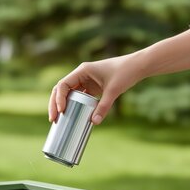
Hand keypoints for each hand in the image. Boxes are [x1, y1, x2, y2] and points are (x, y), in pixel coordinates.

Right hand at [48, 27, 189, 124]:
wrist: (137, 67)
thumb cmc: (125, 73)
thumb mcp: (114, 91)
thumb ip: (104, 106)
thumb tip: (94, 123)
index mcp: (82, 70)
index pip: (63, 85)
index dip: (58, 98)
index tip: (61, 111)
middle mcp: (81, 74)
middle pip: (62, 90)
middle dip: (55, 104)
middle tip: (53, 120)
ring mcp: (86, 81)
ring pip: (69, 94)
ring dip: (62, 105)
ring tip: (57, 121)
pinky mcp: (93, 87)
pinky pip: (79, 97)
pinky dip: (73, 105)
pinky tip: (71, 116)